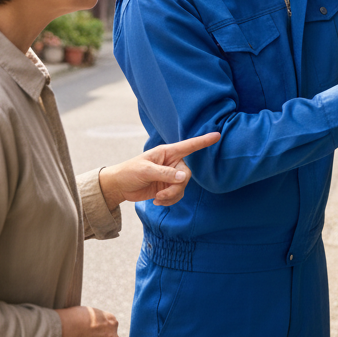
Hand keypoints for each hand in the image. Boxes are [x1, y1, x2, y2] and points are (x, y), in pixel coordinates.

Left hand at [98, 131, 220, 208]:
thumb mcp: (146, 171)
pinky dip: (169, 200)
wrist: (119, 186)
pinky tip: (157, 201)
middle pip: (186, 174)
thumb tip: (185, 176)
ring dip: (172, 196)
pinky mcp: (167, 187)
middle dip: (177, 187)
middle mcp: (171, 163)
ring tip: (158, 199)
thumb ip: (165, 173)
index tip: (217, 135)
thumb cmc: (130, 172)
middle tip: (163, 194)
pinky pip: (177, 195)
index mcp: (167, 153)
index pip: (189, 146)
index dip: (203, 141)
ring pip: (182, 187)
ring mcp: (170, 176)